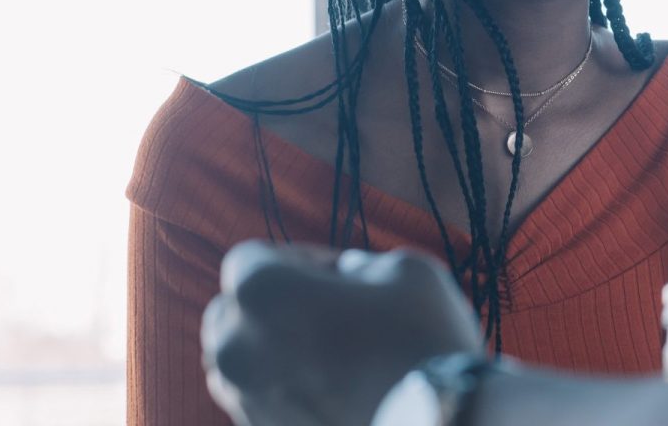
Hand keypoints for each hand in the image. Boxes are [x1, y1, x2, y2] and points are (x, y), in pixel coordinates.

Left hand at [203, 241, 484, 425]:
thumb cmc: (420, 341)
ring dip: (275, 349)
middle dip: (273, 306)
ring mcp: (244, 398)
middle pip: (232, 311)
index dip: (298, 259)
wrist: (436, 423)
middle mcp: (234, 346)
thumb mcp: (404, 270)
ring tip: (334, 354)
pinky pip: (261, 399)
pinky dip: (286, 387)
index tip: (339, 274)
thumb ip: (361, 264)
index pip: (252, 259)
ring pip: (241, 360)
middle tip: (331, 312)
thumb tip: (348, 276)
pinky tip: (336, 387)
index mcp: (261, 291)